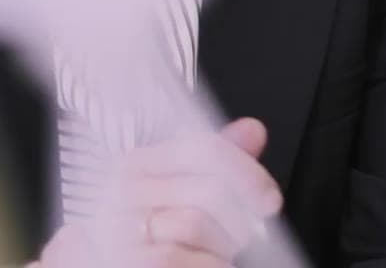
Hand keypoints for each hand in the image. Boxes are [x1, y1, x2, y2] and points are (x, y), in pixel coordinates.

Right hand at [36, 117, 283, 267]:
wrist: (116, 267)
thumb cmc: (153, 241)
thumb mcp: (185, 199)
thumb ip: (216, 166)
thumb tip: (251, 131)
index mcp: (137, 165)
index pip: (202, 149)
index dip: (246, 173)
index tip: (269, 199)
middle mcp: (122, 192)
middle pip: (206, 190)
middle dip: (237, 220)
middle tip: (240, 237)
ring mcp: (116, 227)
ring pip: (192, 223)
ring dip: (218, 247)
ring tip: (214, 254)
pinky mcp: (120, 258)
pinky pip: (174, 256)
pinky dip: (205, 265)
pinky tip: (203, 265)